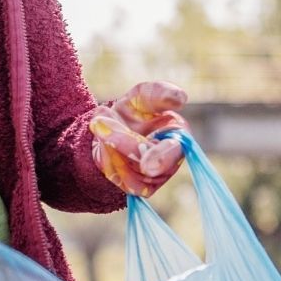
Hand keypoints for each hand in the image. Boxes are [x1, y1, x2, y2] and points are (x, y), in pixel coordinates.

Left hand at [91, 80, 187, 197]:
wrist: (114, 129)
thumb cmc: (136, 112)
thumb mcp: (143, 96)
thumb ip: (160, 93)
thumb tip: (181, 99)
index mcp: (179, 138)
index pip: (173, 152)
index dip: (161, 159)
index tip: (147, 166)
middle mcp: (170, 162)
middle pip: (145, 163)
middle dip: (122, 143)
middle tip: (99, 122)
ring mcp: (154, 178)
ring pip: (128, 169)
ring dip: (109, 145)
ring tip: (101, 123)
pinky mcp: (137, 187)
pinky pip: (118, 176)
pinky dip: (106, 156)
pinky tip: (105, 143)